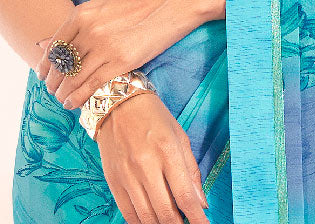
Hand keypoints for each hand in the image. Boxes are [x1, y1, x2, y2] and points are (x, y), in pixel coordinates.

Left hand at [34, 0, 218, 109]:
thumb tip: (44, 43)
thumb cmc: (141, 2)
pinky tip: (75, 104)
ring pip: (73, 78)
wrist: (173, 0)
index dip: (45, 65)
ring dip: (63, 93)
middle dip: (52, 82)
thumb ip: (78, 25)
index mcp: (83, 13)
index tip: (43, 75)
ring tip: (63, 100)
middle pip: (61, 64)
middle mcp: (89, 29)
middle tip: (52, 91)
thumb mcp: (104, 7)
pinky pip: (91, 86)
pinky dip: (79, 98)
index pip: (54, 45)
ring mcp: (104, 46)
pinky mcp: (121, 61)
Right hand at [97, 90, 209, 223]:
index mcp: (167, 150)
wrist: (117, 103)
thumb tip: (201, 202)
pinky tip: (151, 221)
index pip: (185, 195)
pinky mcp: (113, 181)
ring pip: (146, 217)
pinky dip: (141, 223)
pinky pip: (128, 213)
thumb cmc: (153, 117)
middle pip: (165, 212)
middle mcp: (146, 165)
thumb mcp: (179, 136)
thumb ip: (191, 170)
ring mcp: (127, 175)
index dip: (197, 218)